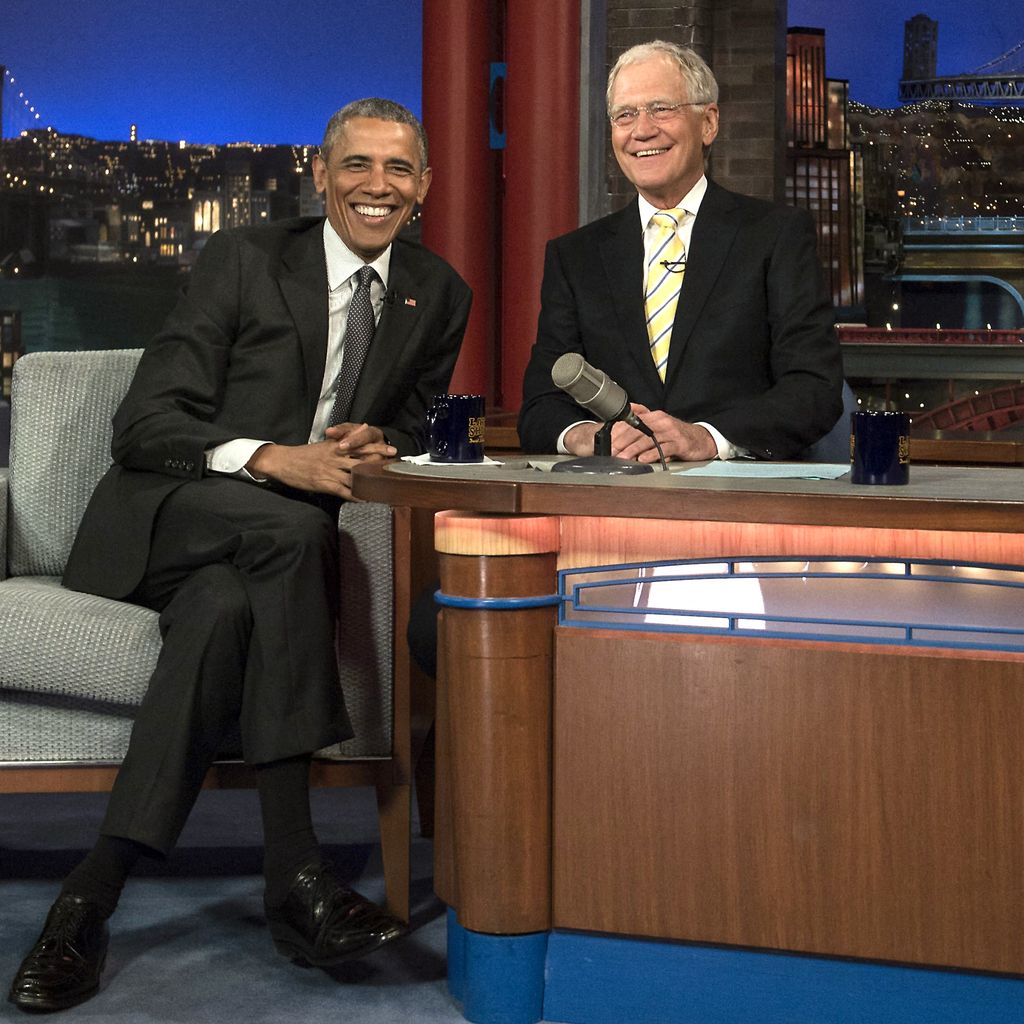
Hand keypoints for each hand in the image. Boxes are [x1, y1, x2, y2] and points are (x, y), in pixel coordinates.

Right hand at [247, 424, 395, 499]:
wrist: (283, 462)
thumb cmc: (305, 454)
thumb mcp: (326, 443)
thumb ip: (346, 437)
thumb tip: (363, 426)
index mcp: (336, 446)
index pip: (360, 446)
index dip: (377, 449)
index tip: (392, 451)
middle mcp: (336, 457)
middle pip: (362, 461)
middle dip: (380, 465)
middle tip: (395, 469)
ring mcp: (330, 471)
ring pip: (355, 477)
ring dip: (371, 482)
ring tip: (386, 487)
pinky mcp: (325, 484)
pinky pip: (344, 491)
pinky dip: (356, 496)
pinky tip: (366, 500)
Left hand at [613, 404, 717, 462]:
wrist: (702, 439)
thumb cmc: (677, 437)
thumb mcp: (659, 430)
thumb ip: (643, 432)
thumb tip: (622, 441)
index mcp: (654, 417)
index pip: (632, 423)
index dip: (619, 433)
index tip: (608, 442)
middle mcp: (662, 422)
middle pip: (638, 431)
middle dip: (622, 442)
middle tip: (611, 452)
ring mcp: (671, 432)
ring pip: (648, 440)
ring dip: (633, 450)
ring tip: (623, 458)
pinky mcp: (679, 444)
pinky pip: (663, 449)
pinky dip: (651, 455)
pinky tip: (642, 460)